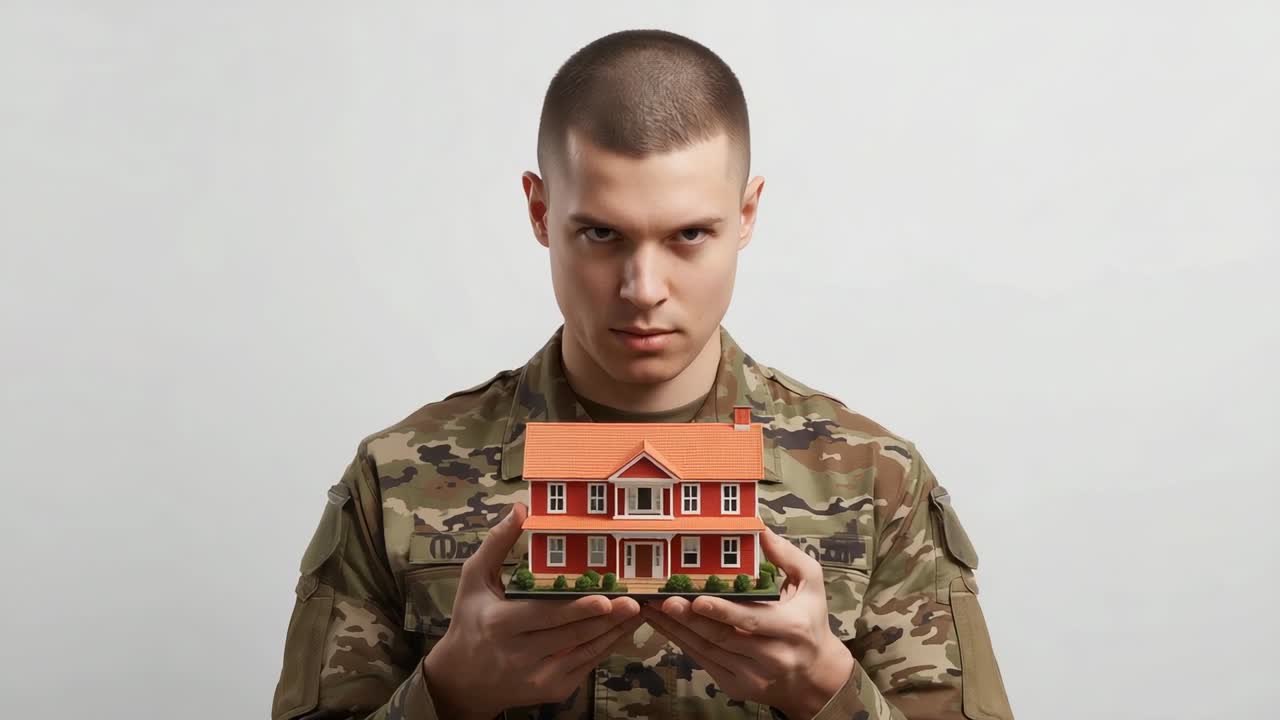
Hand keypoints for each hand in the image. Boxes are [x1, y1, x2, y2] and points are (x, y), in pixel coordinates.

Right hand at [421, 502, 642, 718]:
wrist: (462, 681)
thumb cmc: (470, 621)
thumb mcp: (474, 580)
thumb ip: (497, 544)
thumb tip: (519, 509)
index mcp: (500, 624)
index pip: (544, 616)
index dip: (576, 610)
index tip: (604, 600)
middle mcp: (518, 655)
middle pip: (570, 636)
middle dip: (606, 620)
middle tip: (634, 602)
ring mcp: (537, 677)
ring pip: (583, 652)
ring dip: (613, 632)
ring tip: (638, 612)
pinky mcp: (551, 690)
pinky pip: (585, 666)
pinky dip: (606, 647)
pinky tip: (623, 630)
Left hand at [641, 527, 853, 719]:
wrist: (815, 676)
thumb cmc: (811, 621)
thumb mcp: (811, 584)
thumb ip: (787, 556)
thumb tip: (760, 530)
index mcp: (791, 628)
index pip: (750, 620)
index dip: (722, 611)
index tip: (697, 599)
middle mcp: (772, 656)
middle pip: (722, 638)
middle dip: (689, 620)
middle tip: (662, 601)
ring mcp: (753, 676)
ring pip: (708, 651)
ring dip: (677, 630)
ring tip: (652, 608)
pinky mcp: (736, 686)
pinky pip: (704, 662)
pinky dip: (682, 643)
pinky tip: (664, 625)